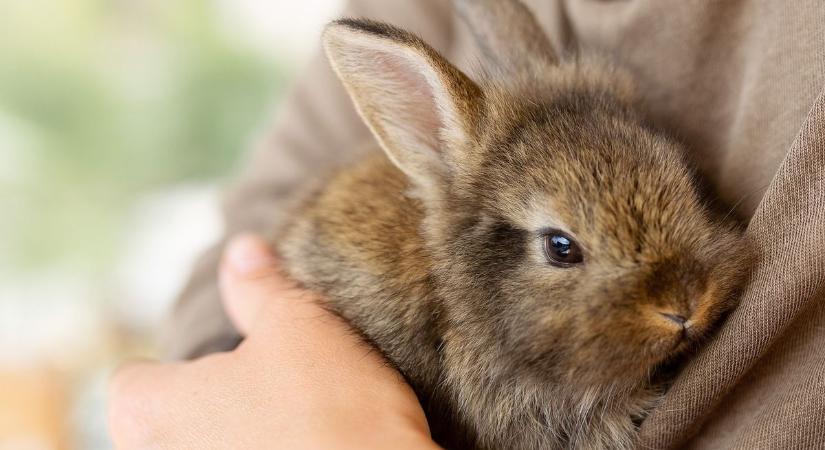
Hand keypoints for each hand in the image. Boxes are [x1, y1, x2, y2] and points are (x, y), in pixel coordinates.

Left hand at [108, 234, 440, 449]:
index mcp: (153, 412)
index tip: (218, 362)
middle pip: (166, 423)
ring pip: (204, 449)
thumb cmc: (330, 410)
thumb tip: (242, 251)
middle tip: (261, 388)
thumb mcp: (300, 326)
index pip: (133, 383)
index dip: (172, 367)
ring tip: (290, 423)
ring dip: (236, 436)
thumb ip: (260, 287)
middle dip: (206, 404)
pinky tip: (306, 448)